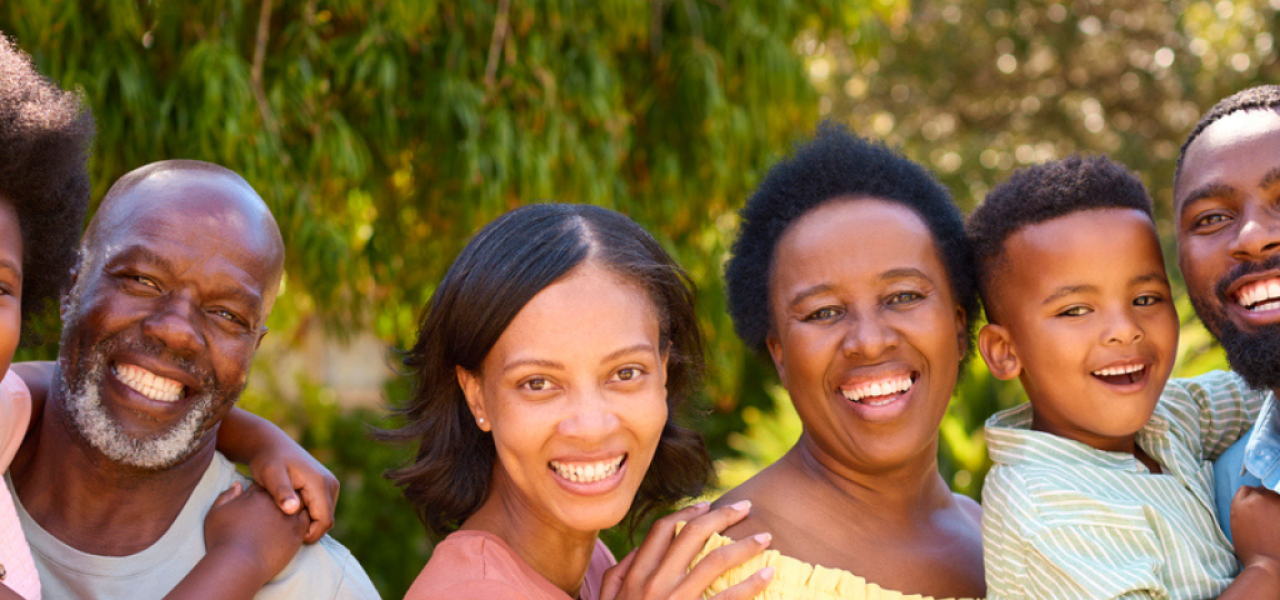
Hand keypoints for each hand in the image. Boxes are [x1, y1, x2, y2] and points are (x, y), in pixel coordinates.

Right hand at [204, 482, 310, 586]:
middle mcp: (277, 501)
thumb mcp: (215, 514)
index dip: (264, 490)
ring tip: (286, 517)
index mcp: (258, 494)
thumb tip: (237, 485)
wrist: (237, 565)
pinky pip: (307, 522)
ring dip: (294, 508)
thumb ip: (226, 496)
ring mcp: (290, 516)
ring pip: (299, 504)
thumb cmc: (222, 539)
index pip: (266, 483)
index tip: (261, 500)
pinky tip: (292, 529)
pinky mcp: (298, 533)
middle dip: (282, 497)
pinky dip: (301, 522)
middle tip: (276, 508)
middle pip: (285, 492)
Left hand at [246, 439, 339, 543]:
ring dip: (309, 522)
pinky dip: (309, 515)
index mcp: (321, 483)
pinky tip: (290, 511)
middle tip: (284, 528)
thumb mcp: (270, 475)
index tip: (288, 535)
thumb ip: (281, 492)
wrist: (271, 444)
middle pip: (327, 520)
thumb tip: (292, 509)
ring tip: (286, 518)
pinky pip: (322, 509)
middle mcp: (331, 483)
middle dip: (309, 529)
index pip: (324, 521)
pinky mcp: (326, 486)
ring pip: (325, 516)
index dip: (309, 534)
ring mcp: (330, 484)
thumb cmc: (268, 460)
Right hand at [599, 501, 774, 599]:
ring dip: (744, 545)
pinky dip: (751, 584)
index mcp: (634, 576)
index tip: (707, 504)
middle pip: (692, 535)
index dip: (687, 512)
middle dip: (722, 515)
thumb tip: (638, 550)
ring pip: (715, 561)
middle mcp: (655, 584)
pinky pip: (728, 599)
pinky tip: (768, 575)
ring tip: (765, 538)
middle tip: (745, 507)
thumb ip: (618, 574)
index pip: (662, 530)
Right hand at [1230, 486, 1279, 568]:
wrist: (1269, 564)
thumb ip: (1242, 508)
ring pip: (1276, 497)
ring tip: (1274, 524)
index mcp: (1242, 502)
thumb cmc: (1250, 550)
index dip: (1250, 500)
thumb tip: (1253, 501)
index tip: (1254, 510)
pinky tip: (1279, 526)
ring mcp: (1277, 502)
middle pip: (1262, 492)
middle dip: (1263, 502)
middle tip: (1265, 519)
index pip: (1246, 490)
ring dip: (1275, 506)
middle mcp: (1260, 498)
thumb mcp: (1237, 525)